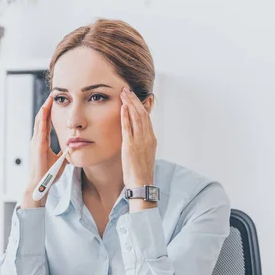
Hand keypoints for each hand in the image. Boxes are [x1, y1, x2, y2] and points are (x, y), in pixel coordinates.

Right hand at [21, 93, 68, 208]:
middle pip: (41, 118)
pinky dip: (43, 118)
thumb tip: (73, 147)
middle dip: (46, 106)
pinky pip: (40, 129)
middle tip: (52, 94)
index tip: (56, 102)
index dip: (50, 112)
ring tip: (50, 98)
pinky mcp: (37, 146)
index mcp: (42, 142)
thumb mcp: (59, 159)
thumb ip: (64, 152)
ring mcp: (36, 142)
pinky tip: (46, 110)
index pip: (46, 123)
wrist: (40, 184)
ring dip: (44, 109)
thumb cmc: (48, 173)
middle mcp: (37, 140)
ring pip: (39, 121)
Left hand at [120, 87, 156, 209]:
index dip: (140, 105)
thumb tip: (136, 135)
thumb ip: (141, 142)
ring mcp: (140, 142)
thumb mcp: (143, 154)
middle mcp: (148, 138)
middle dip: (134, 100)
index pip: (147, 117)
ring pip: (137, 118)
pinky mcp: (131, 147)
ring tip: (124, 93)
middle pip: (142, 114)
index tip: (134, 96)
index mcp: (151, 139)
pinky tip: (122, 108)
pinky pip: (128, 128)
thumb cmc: (140, 172)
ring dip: (130, 104)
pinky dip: (126, 117)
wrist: (142, 184)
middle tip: (127, 89)